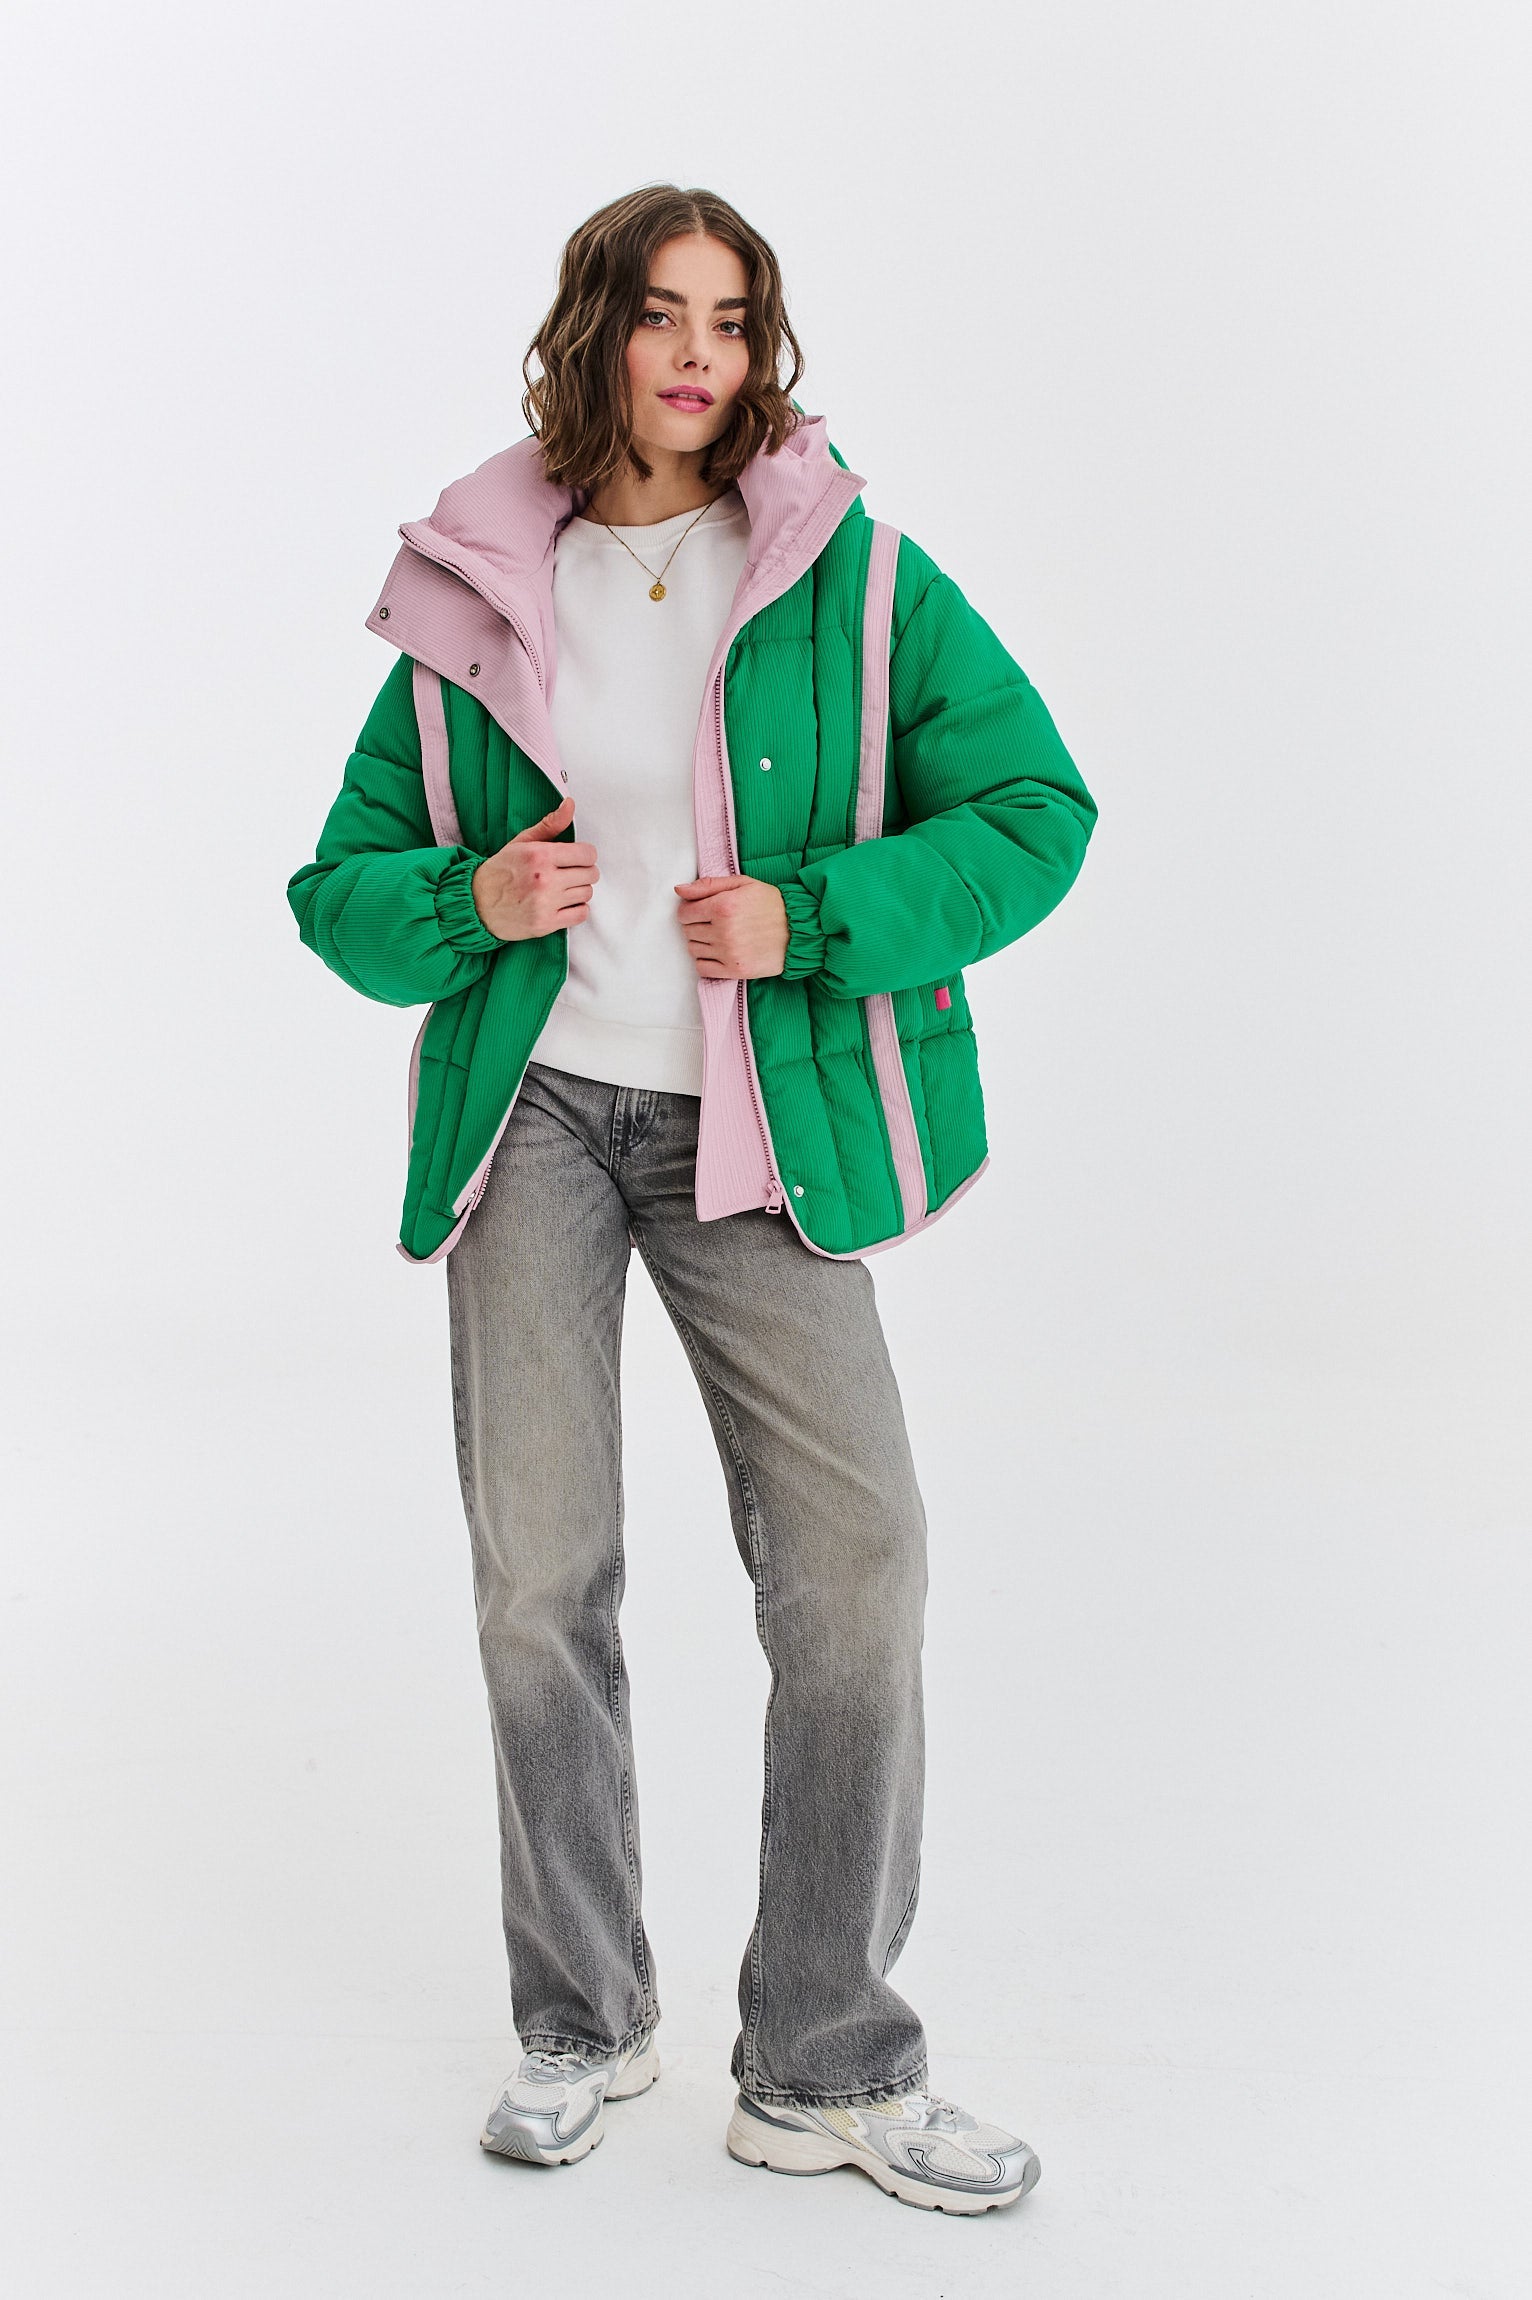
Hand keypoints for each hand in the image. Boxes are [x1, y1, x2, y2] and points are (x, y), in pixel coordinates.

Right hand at [471, 796, 599, 939]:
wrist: (477, 903)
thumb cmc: (500, 871)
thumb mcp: (522, 842)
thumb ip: (549, 825)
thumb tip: (570, 805)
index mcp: (539, 855)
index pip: (587, 854)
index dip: (585, 855)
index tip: (578, 858)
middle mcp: (544, 879)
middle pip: (590, 874)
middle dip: (584, 871)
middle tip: (570, 873)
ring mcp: (545, 903)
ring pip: (587, 893)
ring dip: (579, 890)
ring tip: (563, 888)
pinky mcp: (546, 923)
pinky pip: (581, 914)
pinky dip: (577, 909)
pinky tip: (564, 903)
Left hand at [673, 874, 788, 978]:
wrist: (799, 929)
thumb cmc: (770, 903)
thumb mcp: (742, 884)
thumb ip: (708, 885)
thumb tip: (679, 890)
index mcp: (723, 906)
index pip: (684, 913)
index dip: (689, 910)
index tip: (700, 910)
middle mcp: (723, 931)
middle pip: (688, 931)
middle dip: (695, 925)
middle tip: (712, 922)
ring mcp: (729, 953)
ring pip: (693, 949)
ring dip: (700, 942)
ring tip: (718, 936)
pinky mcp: (735, 970)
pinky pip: (703, 968)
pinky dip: (704, 961)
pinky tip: (717, 953)